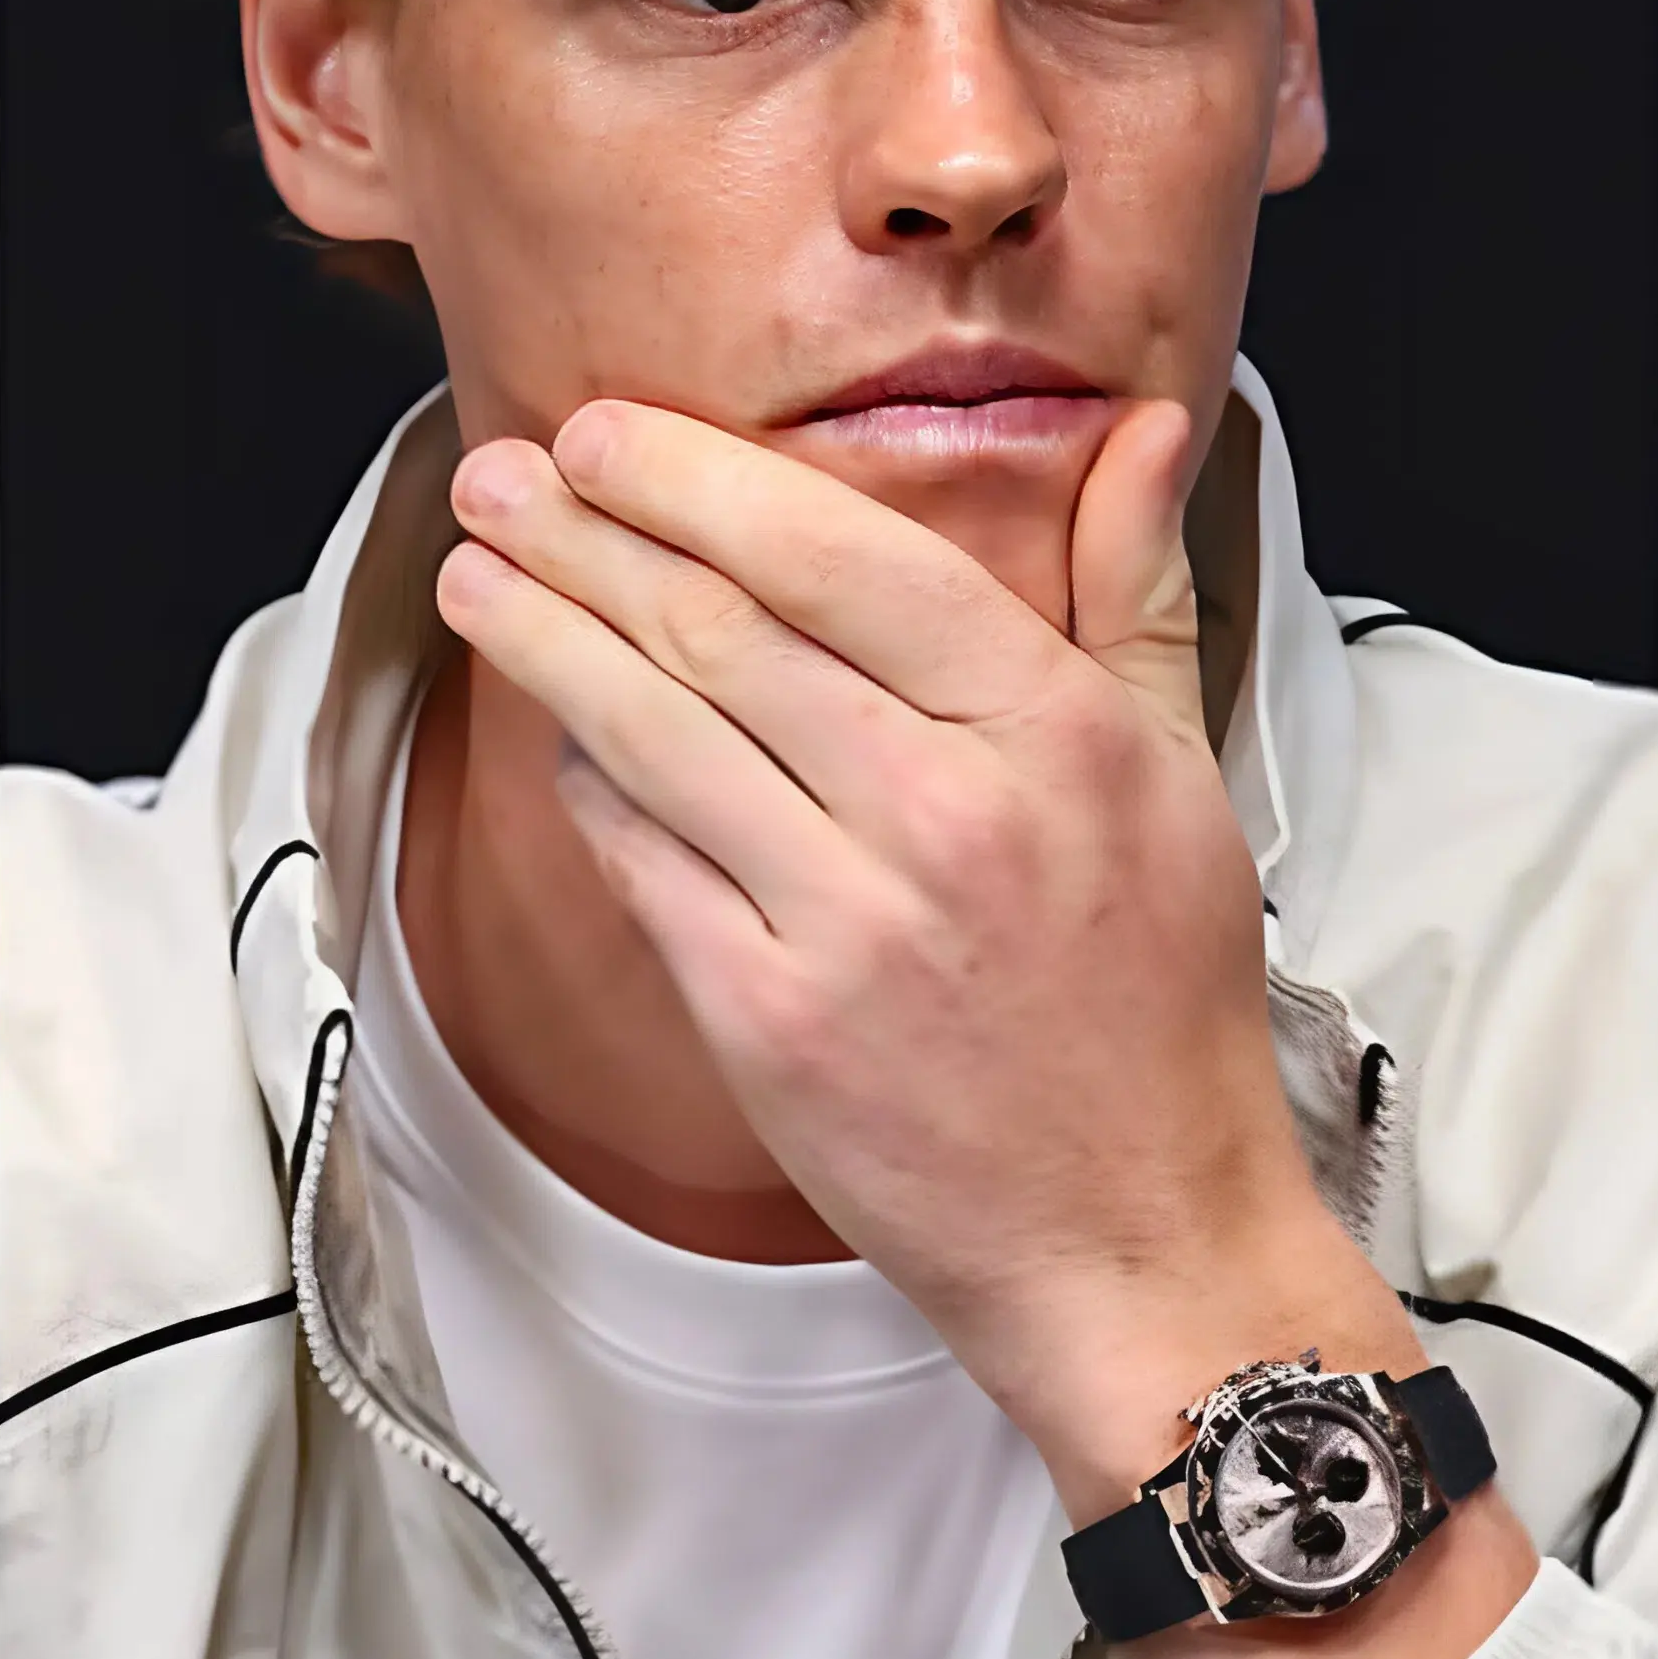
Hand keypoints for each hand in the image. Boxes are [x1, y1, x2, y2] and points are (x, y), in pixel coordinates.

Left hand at [434, 396, 1407, 1519]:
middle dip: (589, 534)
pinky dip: (589, 781)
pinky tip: (553, 727)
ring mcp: (846, 923)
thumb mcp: (1180, 766)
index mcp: (1052, 731)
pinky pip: (644, 865)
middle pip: (724, 629)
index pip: (848, 559)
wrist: (1136, 1229)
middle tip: (501, 472)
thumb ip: (1136, 582)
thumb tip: (1146, 429)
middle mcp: (945, 813)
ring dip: (547, 637)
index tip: (612, 433)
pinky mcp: (768, 1024)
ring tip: (477, 571)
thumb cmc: (1164, 994)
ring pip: (658, 733)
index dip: (704, 482)